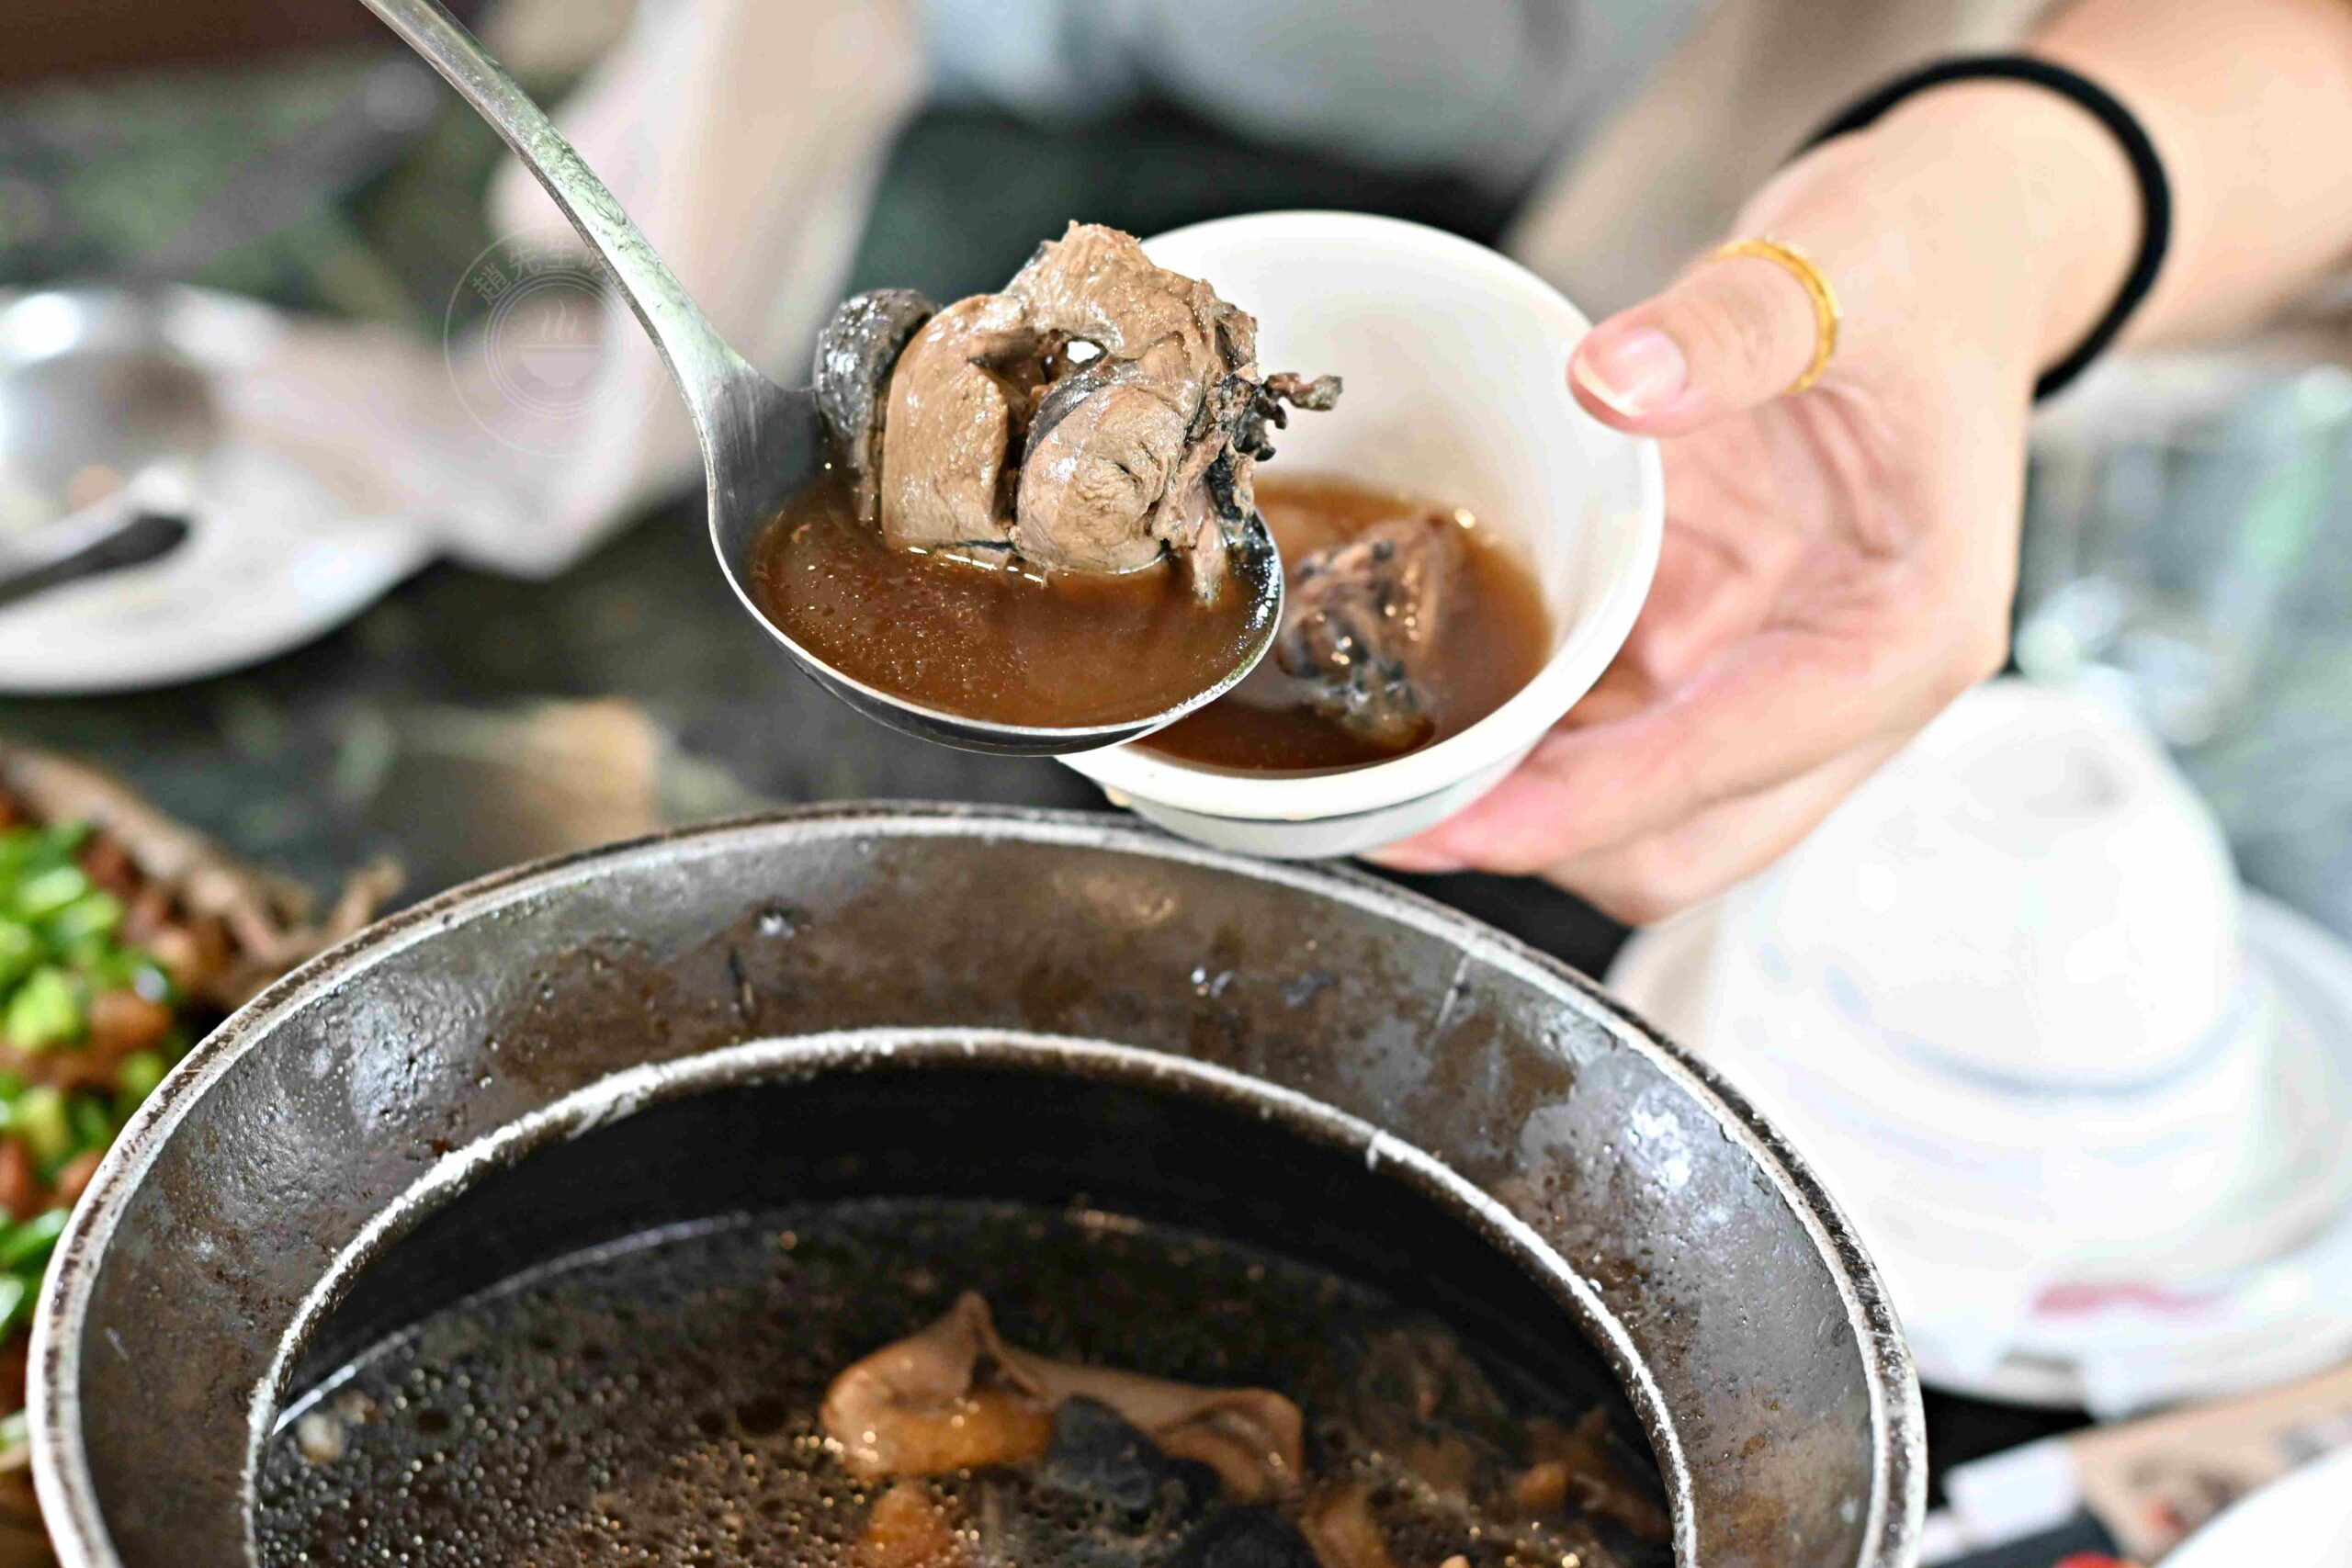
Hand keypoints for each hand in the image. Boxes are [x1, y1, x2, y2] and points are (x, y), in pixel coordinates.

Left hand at [1375, 91, 2136, 921]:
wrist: (1949, 245)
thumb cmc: (1922, 268)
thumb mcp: (1839, 264)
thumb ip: (1730, 328)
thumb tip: (1613, 382)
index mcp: (1905, 633)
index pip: (1726, 768)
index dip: (1580, 808)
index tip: (1456, 821)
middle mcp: (1845, 686)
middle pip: (1682, 845)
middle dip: (1539, 843)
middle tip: (1388, 811)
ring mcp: (1771, 676)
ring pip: (1635, 813)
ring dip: (1519, 799)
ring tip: (1386, 765)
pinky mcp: (1714, 644)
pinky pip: (1609, 732)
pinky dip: (1528, 733)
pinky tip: (1434, 693)